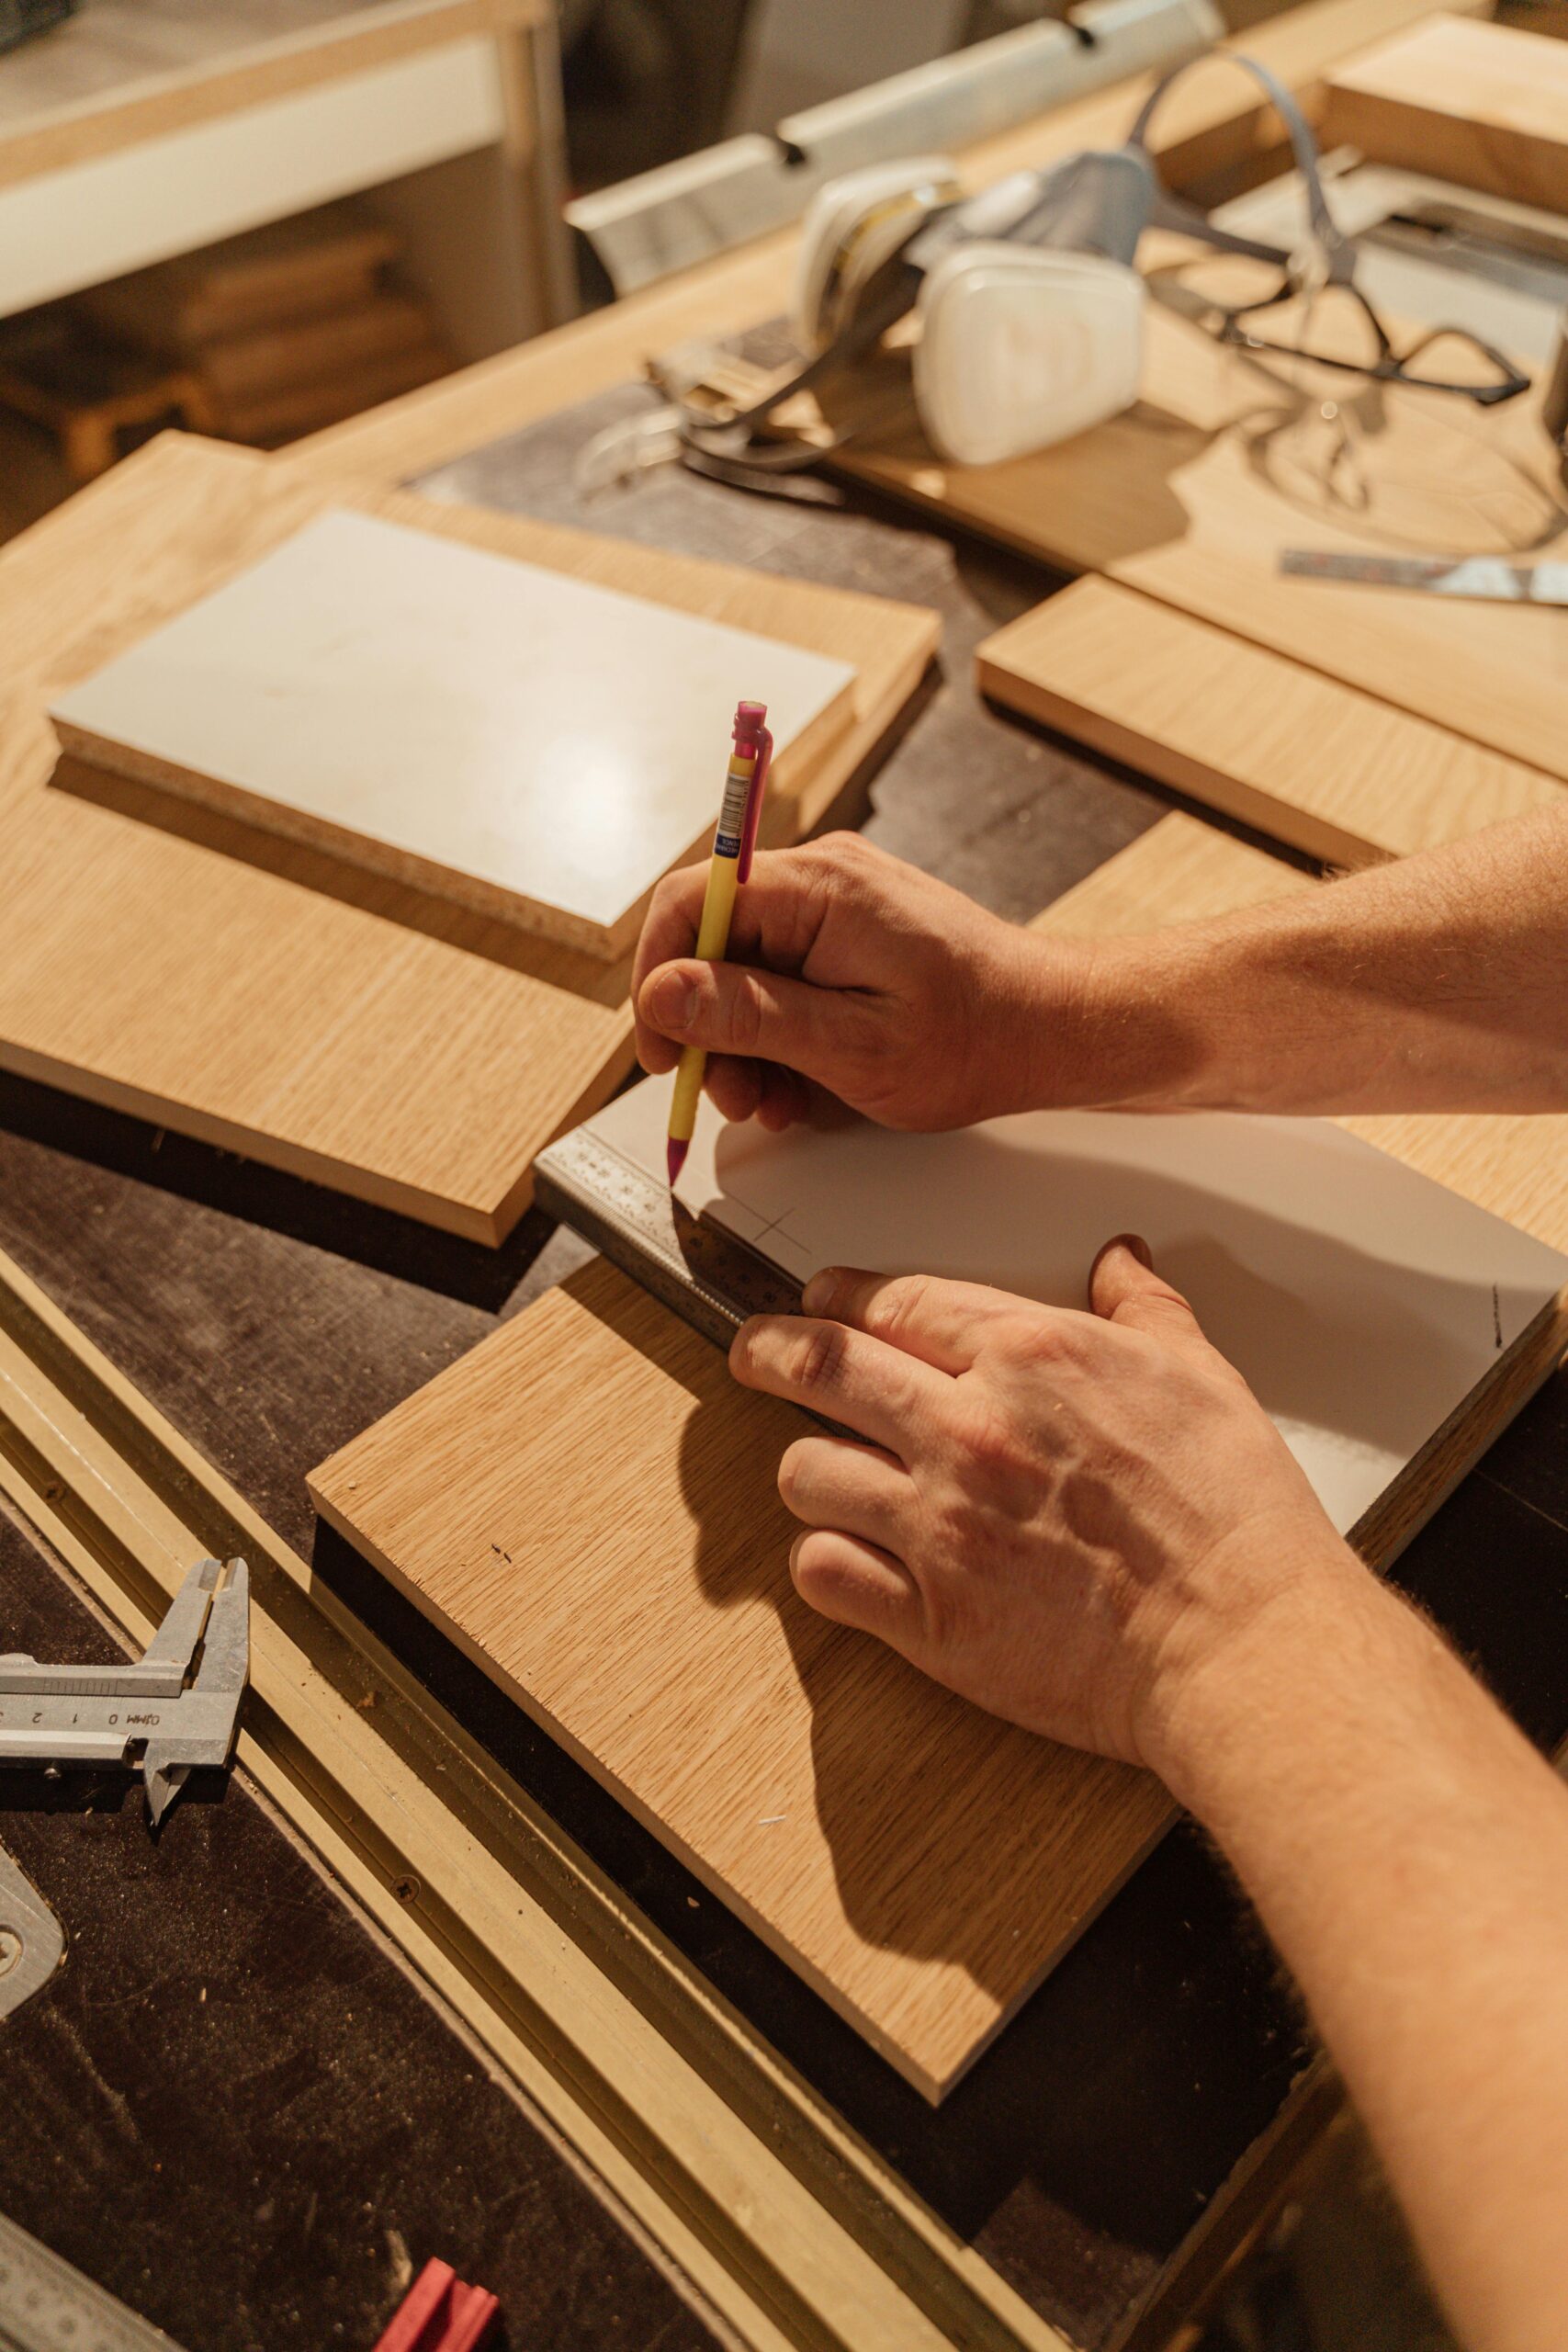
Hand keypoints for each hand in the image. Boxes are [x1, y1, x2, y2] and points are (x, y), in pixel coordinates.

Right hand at [633, 833, 1084, 1131]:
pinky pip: (780, 976)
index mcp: (820, 889)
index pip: (690, 901)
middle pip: (711, 940)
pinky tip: (797, 1084)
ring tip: (774, 1101)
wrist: (1050, 1030)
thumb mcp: (852, 1046)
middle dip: (706, 1027)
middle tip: (731, 1096)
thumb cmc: (975, 1039)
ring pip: (741, 968)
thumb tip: (663, 993)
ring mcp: (834, 904)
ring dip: (742, 1043)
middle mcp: (821, 879)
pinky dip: (776, 1034)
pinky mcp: (846, 933)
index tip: (660, 1050)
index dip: (657, 978)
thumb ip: (752, 1017)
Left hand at [729, 1237, 1367, 1780]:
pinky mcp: (930, 1615)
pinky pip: (824, 1571)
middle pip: (819, 1365)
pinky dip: (825, 1558)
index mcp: (1029, 1357)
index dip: (841, 1295)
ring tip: (819, 1466)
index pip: (894, 1301)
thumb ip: (1144, 1308)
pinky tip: (845, 1552)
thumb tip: (1121, 1261)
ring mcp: (939, 1525)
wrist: (1241, 1641)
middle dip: (768, 1350)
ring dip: (807, 1463)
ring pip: (806, 1469)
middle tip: (753, 1353)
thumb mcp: (1201, 1373)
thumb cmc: (1231, 1517)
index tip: (822, 1299)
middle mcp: (968, 1430)